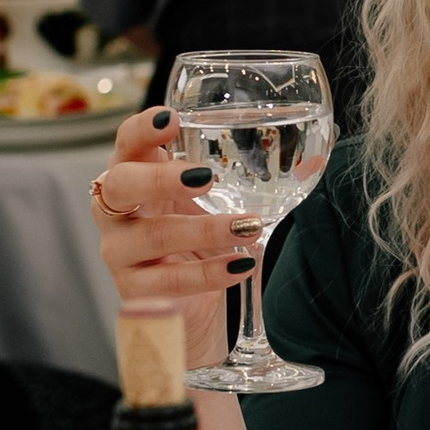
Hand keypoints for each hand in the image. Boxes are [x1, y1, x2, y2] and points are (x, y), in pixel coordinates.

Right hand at [89, 108, 258, 363]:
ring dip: (203, 229)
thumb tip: (312, 163)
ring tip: (248, 226)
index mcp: (136, 176)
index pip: (126, 144)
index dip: (142, 129)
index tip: (172, 119)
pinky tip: (241, 264)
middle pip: (119, 185)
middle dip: (161, 178)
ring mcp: (120, 253)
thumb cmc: (203, 245)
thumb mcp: (223, 205)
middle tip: (205, 177)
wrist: (196, 311)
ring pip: (151, 236)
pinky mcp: (134, 293)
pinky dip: (208, 273)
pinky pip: (167, 282)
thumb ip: (257, 181)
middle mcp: (117, 212)